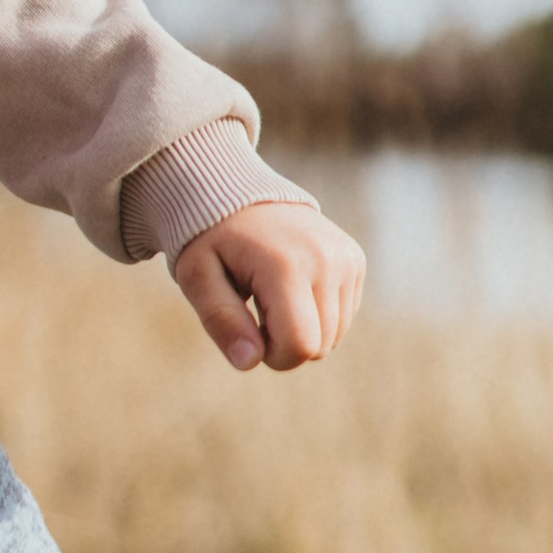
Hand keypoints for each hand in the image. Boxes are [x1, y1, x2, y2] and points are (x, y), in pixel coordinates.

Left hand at [174, 201, 365, 373]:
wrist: (237, 190)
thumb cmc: (211, 239)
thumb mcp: (198, 277)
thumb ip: (222, 321)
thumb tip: (250, 362)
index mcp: (285, 266)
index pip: (300, 345)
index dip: (272, 356)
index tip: (248, 332)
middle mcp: (325, 260)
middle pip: (320, 347)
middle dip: (285, 344)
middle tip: (255, 311)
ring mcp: (346, 257)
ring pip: (335, 336)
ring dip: (302, 330)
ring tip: (271, 296)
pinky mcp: (354, 259)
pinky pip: (344, 316)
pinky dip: (318, 315)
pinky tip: (292, 287)